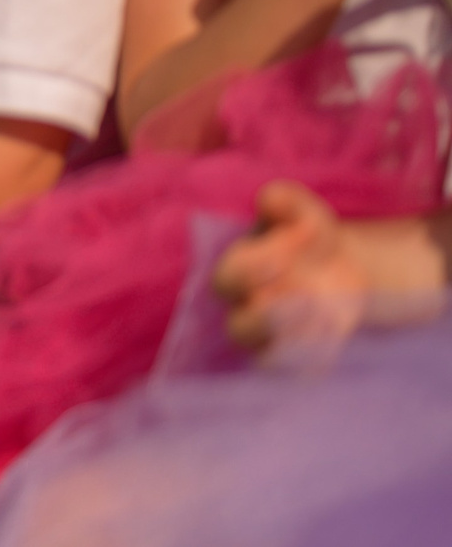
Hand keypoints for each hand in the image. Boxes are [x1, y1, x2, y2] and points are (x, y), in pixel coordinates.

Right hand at [213, 180, 451, 352]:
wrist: (343, 266)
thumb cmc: (310, 238)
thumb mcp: (300, 210)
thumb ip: (283, 200)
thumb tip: (269, 201)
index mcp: (238, 272)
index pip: (228, 279)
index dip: (256, 267)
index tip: (300, 244)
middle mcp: (248, 310)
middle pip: (239, 330)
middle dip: (271, 316)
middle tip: (309, 296)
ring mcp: (276, 340)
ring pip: (268, 358)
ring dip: (298, 341)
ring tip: (329, 315)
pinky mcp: (303, 357)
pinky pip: (301, 372)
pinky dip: (318, 357)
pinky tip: (339, 330)